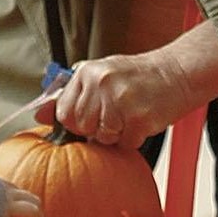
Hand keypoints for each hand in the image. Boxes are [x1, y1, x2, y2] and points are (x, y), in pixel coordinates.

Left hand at [45, 52, 191, 146]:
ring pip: (101, 138)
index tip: (92, 116)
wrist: (179, 72)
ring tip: (130, 115)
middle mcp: (101, 83)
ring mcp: (120, 101)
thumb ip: (72, 95)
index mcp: (88, 72)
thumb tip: (39, 114)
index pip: (64, 112)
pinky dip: (133, 139)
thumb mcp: (102, 76)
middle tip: (116, 114)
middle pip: (81, 127)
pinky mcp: (139, 119)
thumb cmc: (140, 77)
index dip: (77, 121)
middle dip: (96, 128)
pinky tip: (142, 120)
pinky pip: (124, 144)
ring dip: (115, 135)